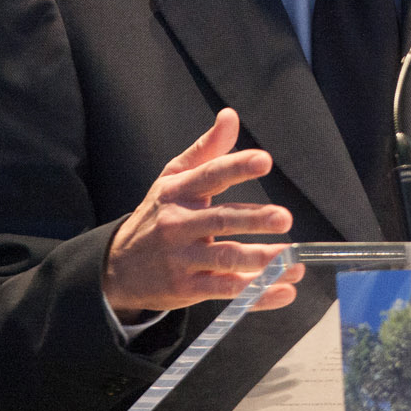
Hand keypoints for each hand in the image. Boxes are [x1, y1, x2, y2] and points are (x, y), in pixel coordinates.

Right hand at [101, 108, 301, 320]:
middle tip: (284, 218)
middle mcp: (178, 225)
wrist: (118, 267)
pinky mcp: (188, 289)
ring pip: (226, 259)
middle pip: (221, 221)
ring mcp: (182, 259)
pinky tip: (284, 290)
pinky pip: (227, 291)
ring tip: (292, 260)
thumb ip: (207, 149)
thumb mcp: (173, 178)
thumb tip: (230, 116)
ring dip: (262, 261)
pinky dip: (258, 294)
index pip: (210, 176)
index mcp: (178, 192)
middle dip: (254, 220)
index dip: (237, 167)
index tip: (264, 161)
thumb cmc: (157, 215)